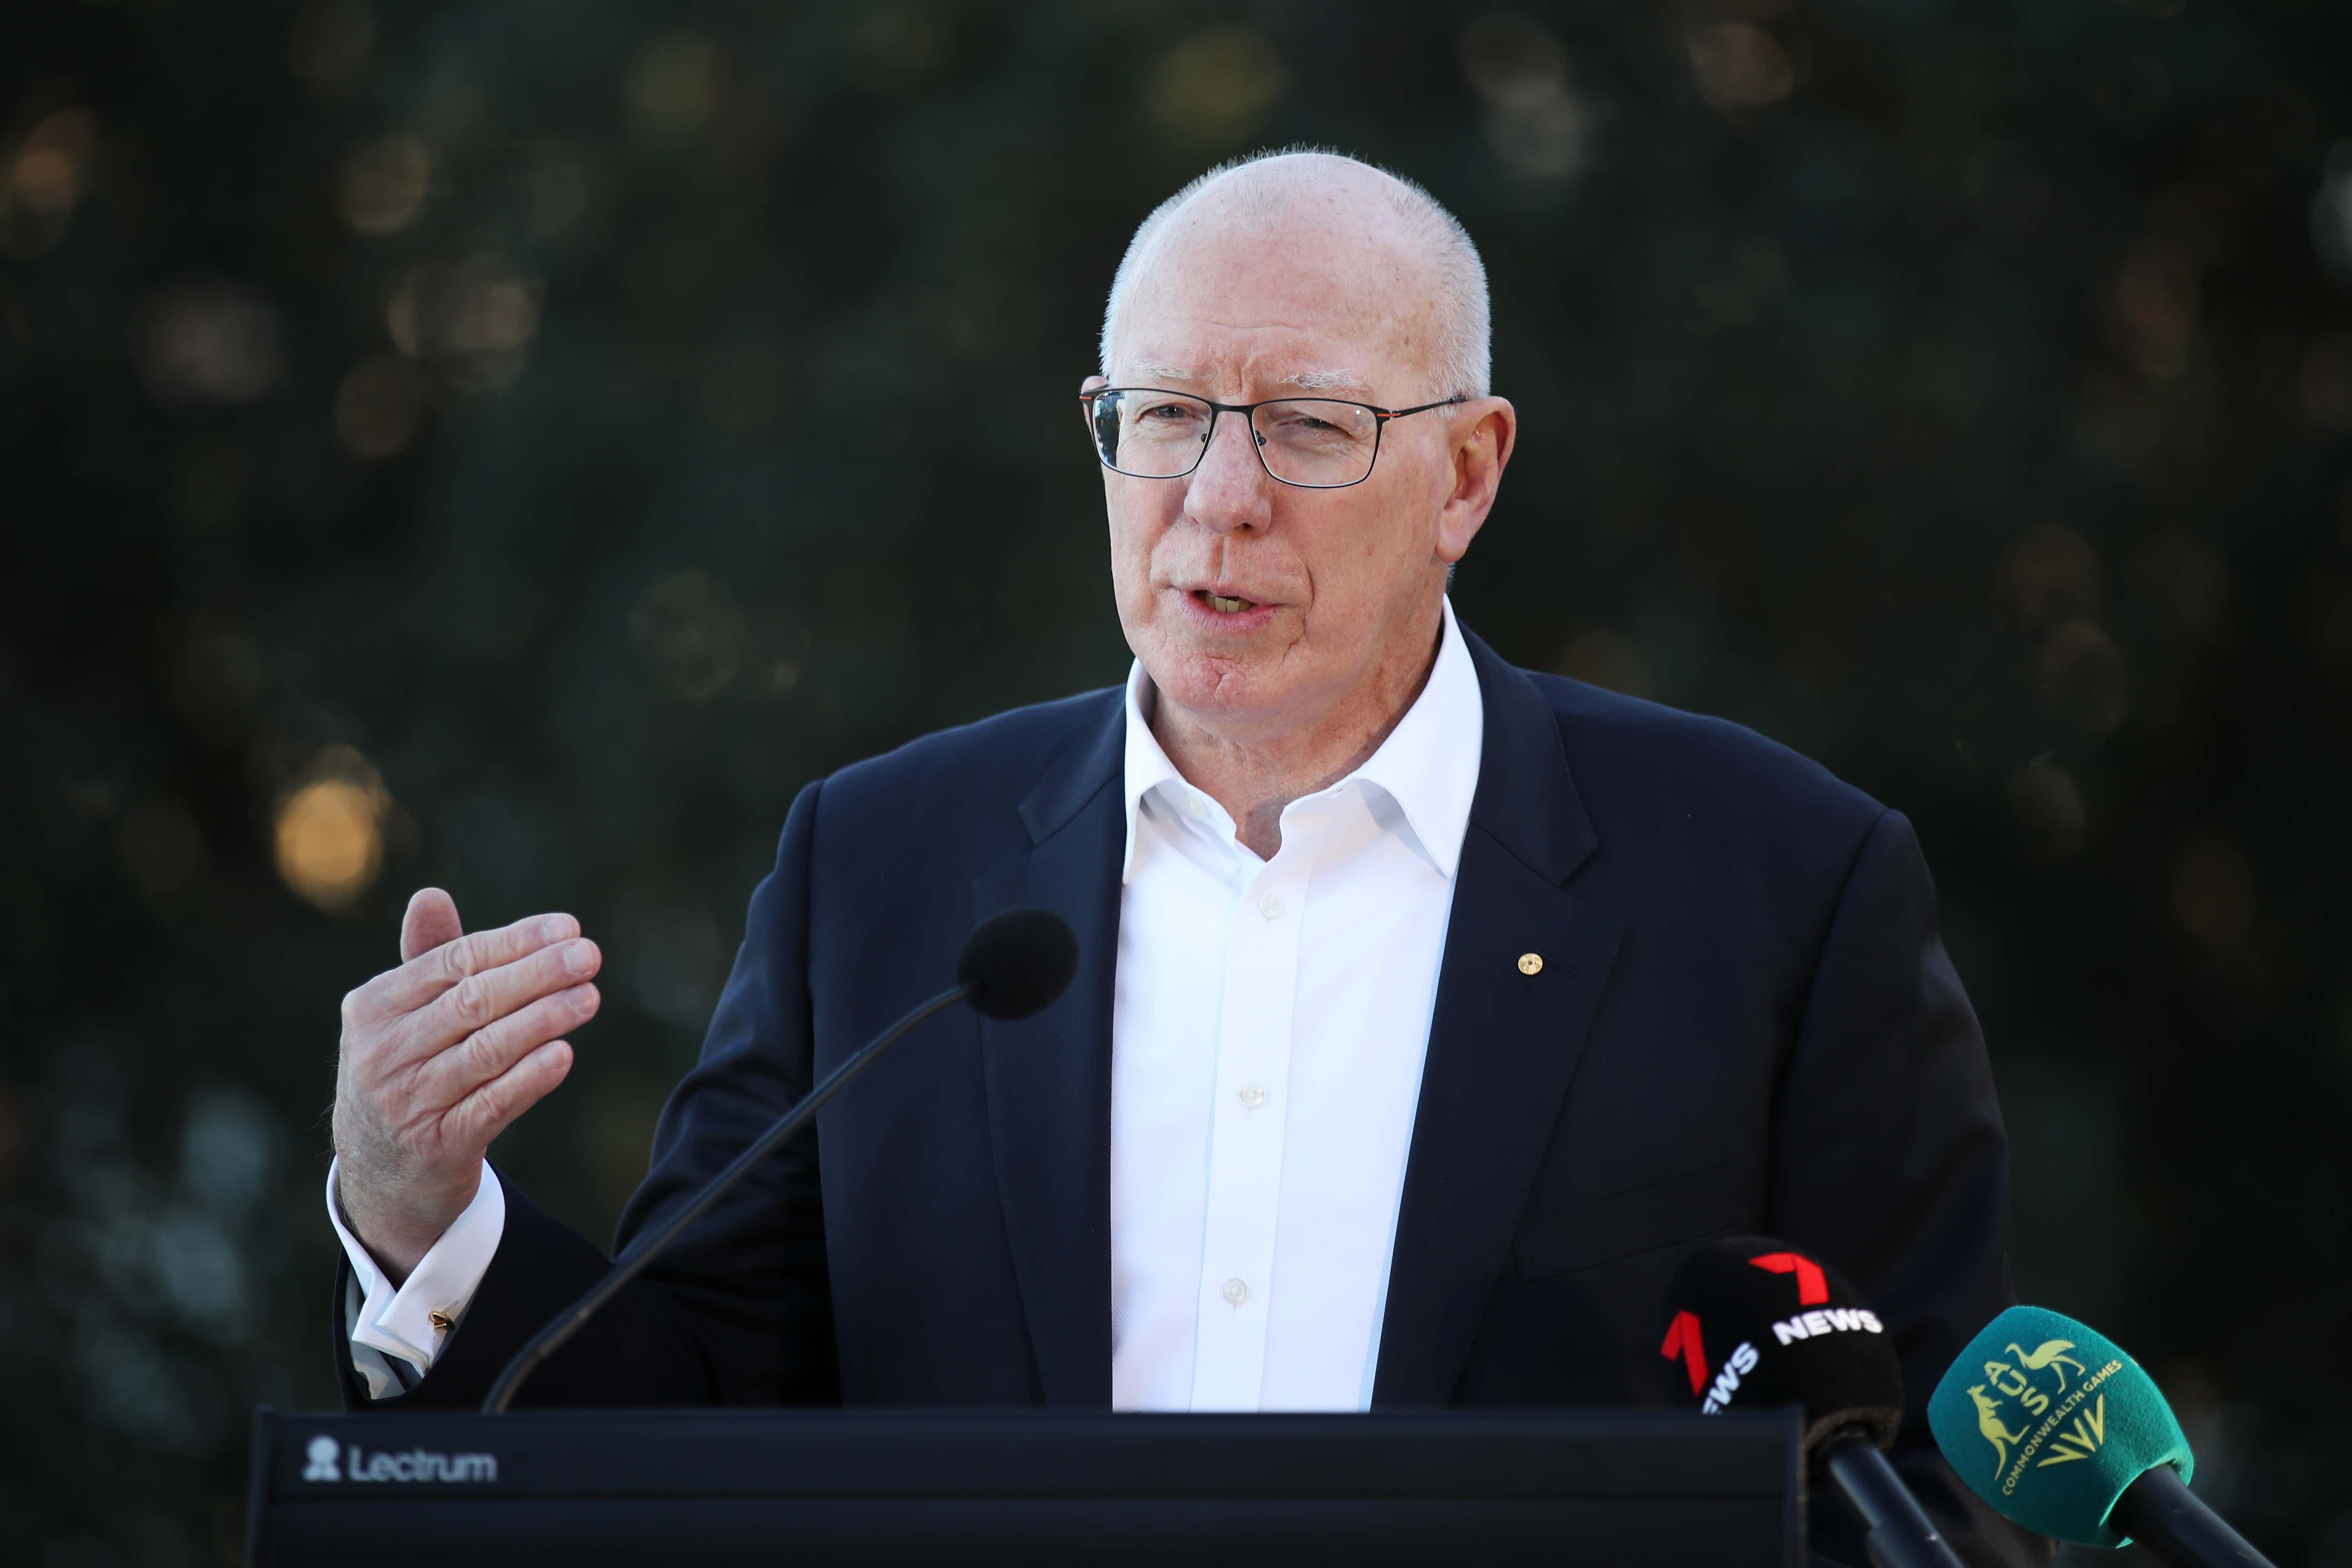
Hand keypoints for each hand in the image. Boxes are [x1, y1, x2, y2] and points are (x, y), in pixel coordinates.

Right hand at [331, 887, 601, 1282]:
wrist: (379, 1171)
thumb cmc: (405, 1070)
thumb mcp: (401, 1016)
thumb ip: (426, 958)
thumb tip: (430, 894)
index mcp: (373, 1008)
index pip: (452, 962)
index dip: (514, 942)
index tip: (568, 927)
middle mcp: (384, 1054)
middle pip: (473, 1002)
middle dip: (538, 974)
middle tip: (589, 956)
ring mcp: (408, 1103)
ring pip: (486, 1051)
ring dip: (545, 1020)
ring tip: (590, 996)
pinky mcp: (439, 1146)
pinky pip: (492, 1105)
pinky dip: (530, 1078)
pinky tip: (564, 1054)